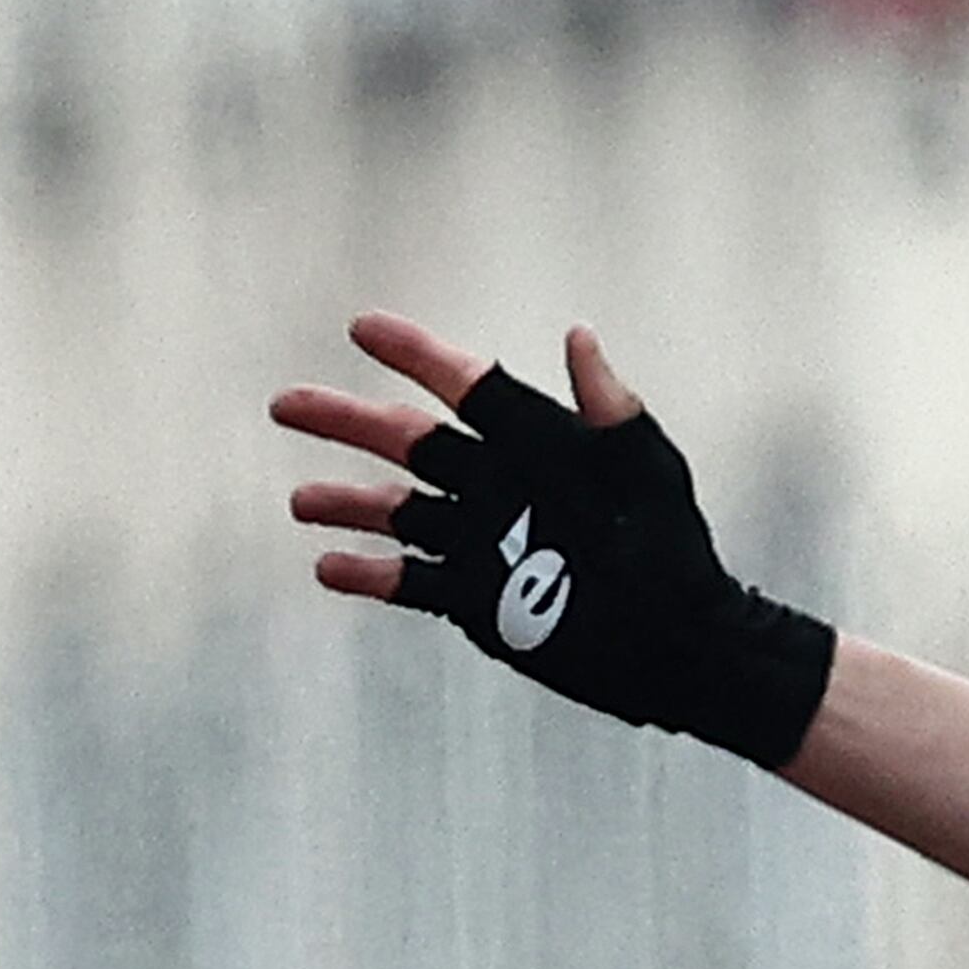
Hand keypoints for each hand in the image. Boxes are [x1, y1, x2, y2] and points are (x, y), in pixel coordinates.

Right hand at [272, 313, 834, 768]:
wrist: (683, 641)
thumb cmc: (676, 550)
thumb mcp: (648, 472)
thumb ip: (611, 408)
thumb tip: (578, 336)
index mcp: (536, 446)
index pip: (468, 387)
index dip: (417, 354)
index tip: (364, 327)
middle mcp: (498, 488)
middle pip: (409, 444)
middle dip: (347, 422)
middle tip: (286, 403)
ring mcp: (482, 543)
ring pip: (396, 513)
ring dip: (346, 503)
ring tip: (301, 502)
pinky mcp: (475, 598)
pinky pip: (408, 579)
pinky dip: (367, 573)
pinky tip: (328, 566)